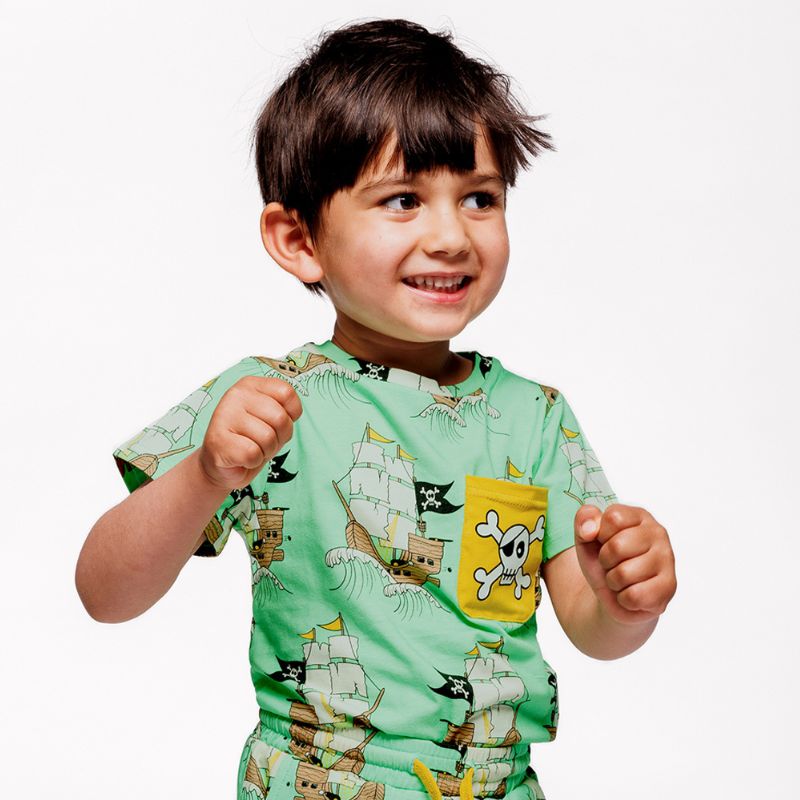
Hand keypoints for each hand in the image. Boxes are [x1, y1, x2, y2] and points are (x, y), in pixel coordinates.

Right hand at [199, 377, 302, 489]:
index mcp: (250, 384)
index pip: (286, 392)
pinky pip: (253, 454)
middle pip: (281, 418)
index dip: (290, 415)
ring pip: (268, 438)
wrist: (221, 463)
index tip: (276, 423)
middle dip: (279, 437)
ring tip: (252, 448)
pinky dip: (253, 461)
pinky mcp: (218, 439)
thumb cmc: (251, 438)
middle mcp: (236, 394)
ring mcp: (224, 415)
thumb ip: (283, 409)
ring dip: (266, 451)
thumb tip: (289, 415)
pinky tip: (241, 457)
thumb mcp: (272, 418)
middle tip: (263, 441)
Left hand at [573, 503, 675, 624]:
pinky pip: (634, 596)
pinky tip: (632, 592)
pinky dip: (624, 598)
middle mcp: (658, 533)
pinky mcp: (669, 586)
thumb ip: (583, 519)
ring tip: (621, 578)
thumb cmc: (604, 561)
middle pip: (617, 546)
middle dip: (605, 560)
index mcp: (639, 516)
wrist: (615, 596)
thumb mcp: (586, 537)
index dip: (600, 534)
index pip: (613, 518)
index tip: (604, 541)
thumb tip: (589, 529)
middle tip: (612, 564)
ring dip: (613, 581)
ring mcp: (667, 559)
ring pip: (624, 573)